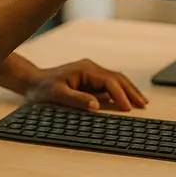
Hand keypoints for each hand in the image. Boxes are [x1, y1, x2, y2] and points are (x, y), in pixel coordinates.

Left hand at [23, 59, 148, 111]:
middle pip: (117, 78)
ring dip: (128, 91)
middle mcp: (91, 69)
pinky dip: (120, 92)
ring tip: (141, 101)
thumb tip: (96, 105)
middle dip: (131, 91)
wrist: (32, 81)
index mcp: (86, 70)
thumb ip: (76, 99)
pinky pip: (109, 85)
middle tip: (144, 104)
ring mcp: (91, 74)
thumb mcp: (56, 94)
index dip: (120, 94)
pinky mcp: (89, 80)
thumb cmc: (42, 88)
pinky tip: (126, 100)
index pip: (109, 81)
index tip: (128, 107)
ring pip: (116, 81)